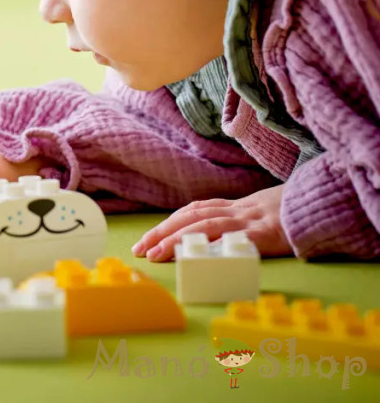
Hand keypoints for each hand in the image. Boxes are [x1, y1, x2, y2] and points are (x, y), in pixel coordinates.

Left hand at [131, 185, 292, 261]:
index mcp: (231, 207)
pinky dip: (214, 246)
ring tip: (157, 253)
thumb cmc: (287, 213)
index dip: (166, 225)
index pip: (191, 212)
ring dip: (177, 239)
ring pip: (205, 226)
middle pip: (190, 217)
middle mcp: (235, 211)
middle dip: (162, 233)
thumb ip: (232, 221)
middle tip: (141, 249)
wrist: (318, 205)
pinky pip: (235, 240)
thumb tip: (206, 238)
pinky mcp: (264, 234)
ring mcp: (249, 221)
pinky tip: (195, 255)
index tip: (146, 240)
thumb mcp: (255, 214)